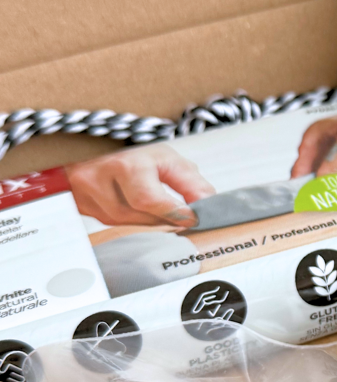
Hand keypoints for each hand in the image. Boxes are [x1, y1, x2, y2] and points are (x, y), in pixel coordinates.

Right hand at [68, 145, 215, 226]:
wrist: (92, 156)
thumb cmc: (136, 158)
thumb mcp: (168, 160)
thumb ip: (191, 182)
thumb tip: (209, 204)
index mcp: (125, 165)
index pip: (148, 199)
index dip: (174, 212)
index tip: (193, 218)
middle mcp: (99, 180)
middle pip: (140, 216)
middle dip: (167, 218)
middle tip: (184, 216)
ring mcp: (86, 197)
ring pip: (129, 224)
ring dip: (153, 221)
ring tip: (164, 211)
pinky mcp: (83, 209)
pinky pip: (117, 225)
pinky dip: (137, 221)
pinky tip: (144, 212)